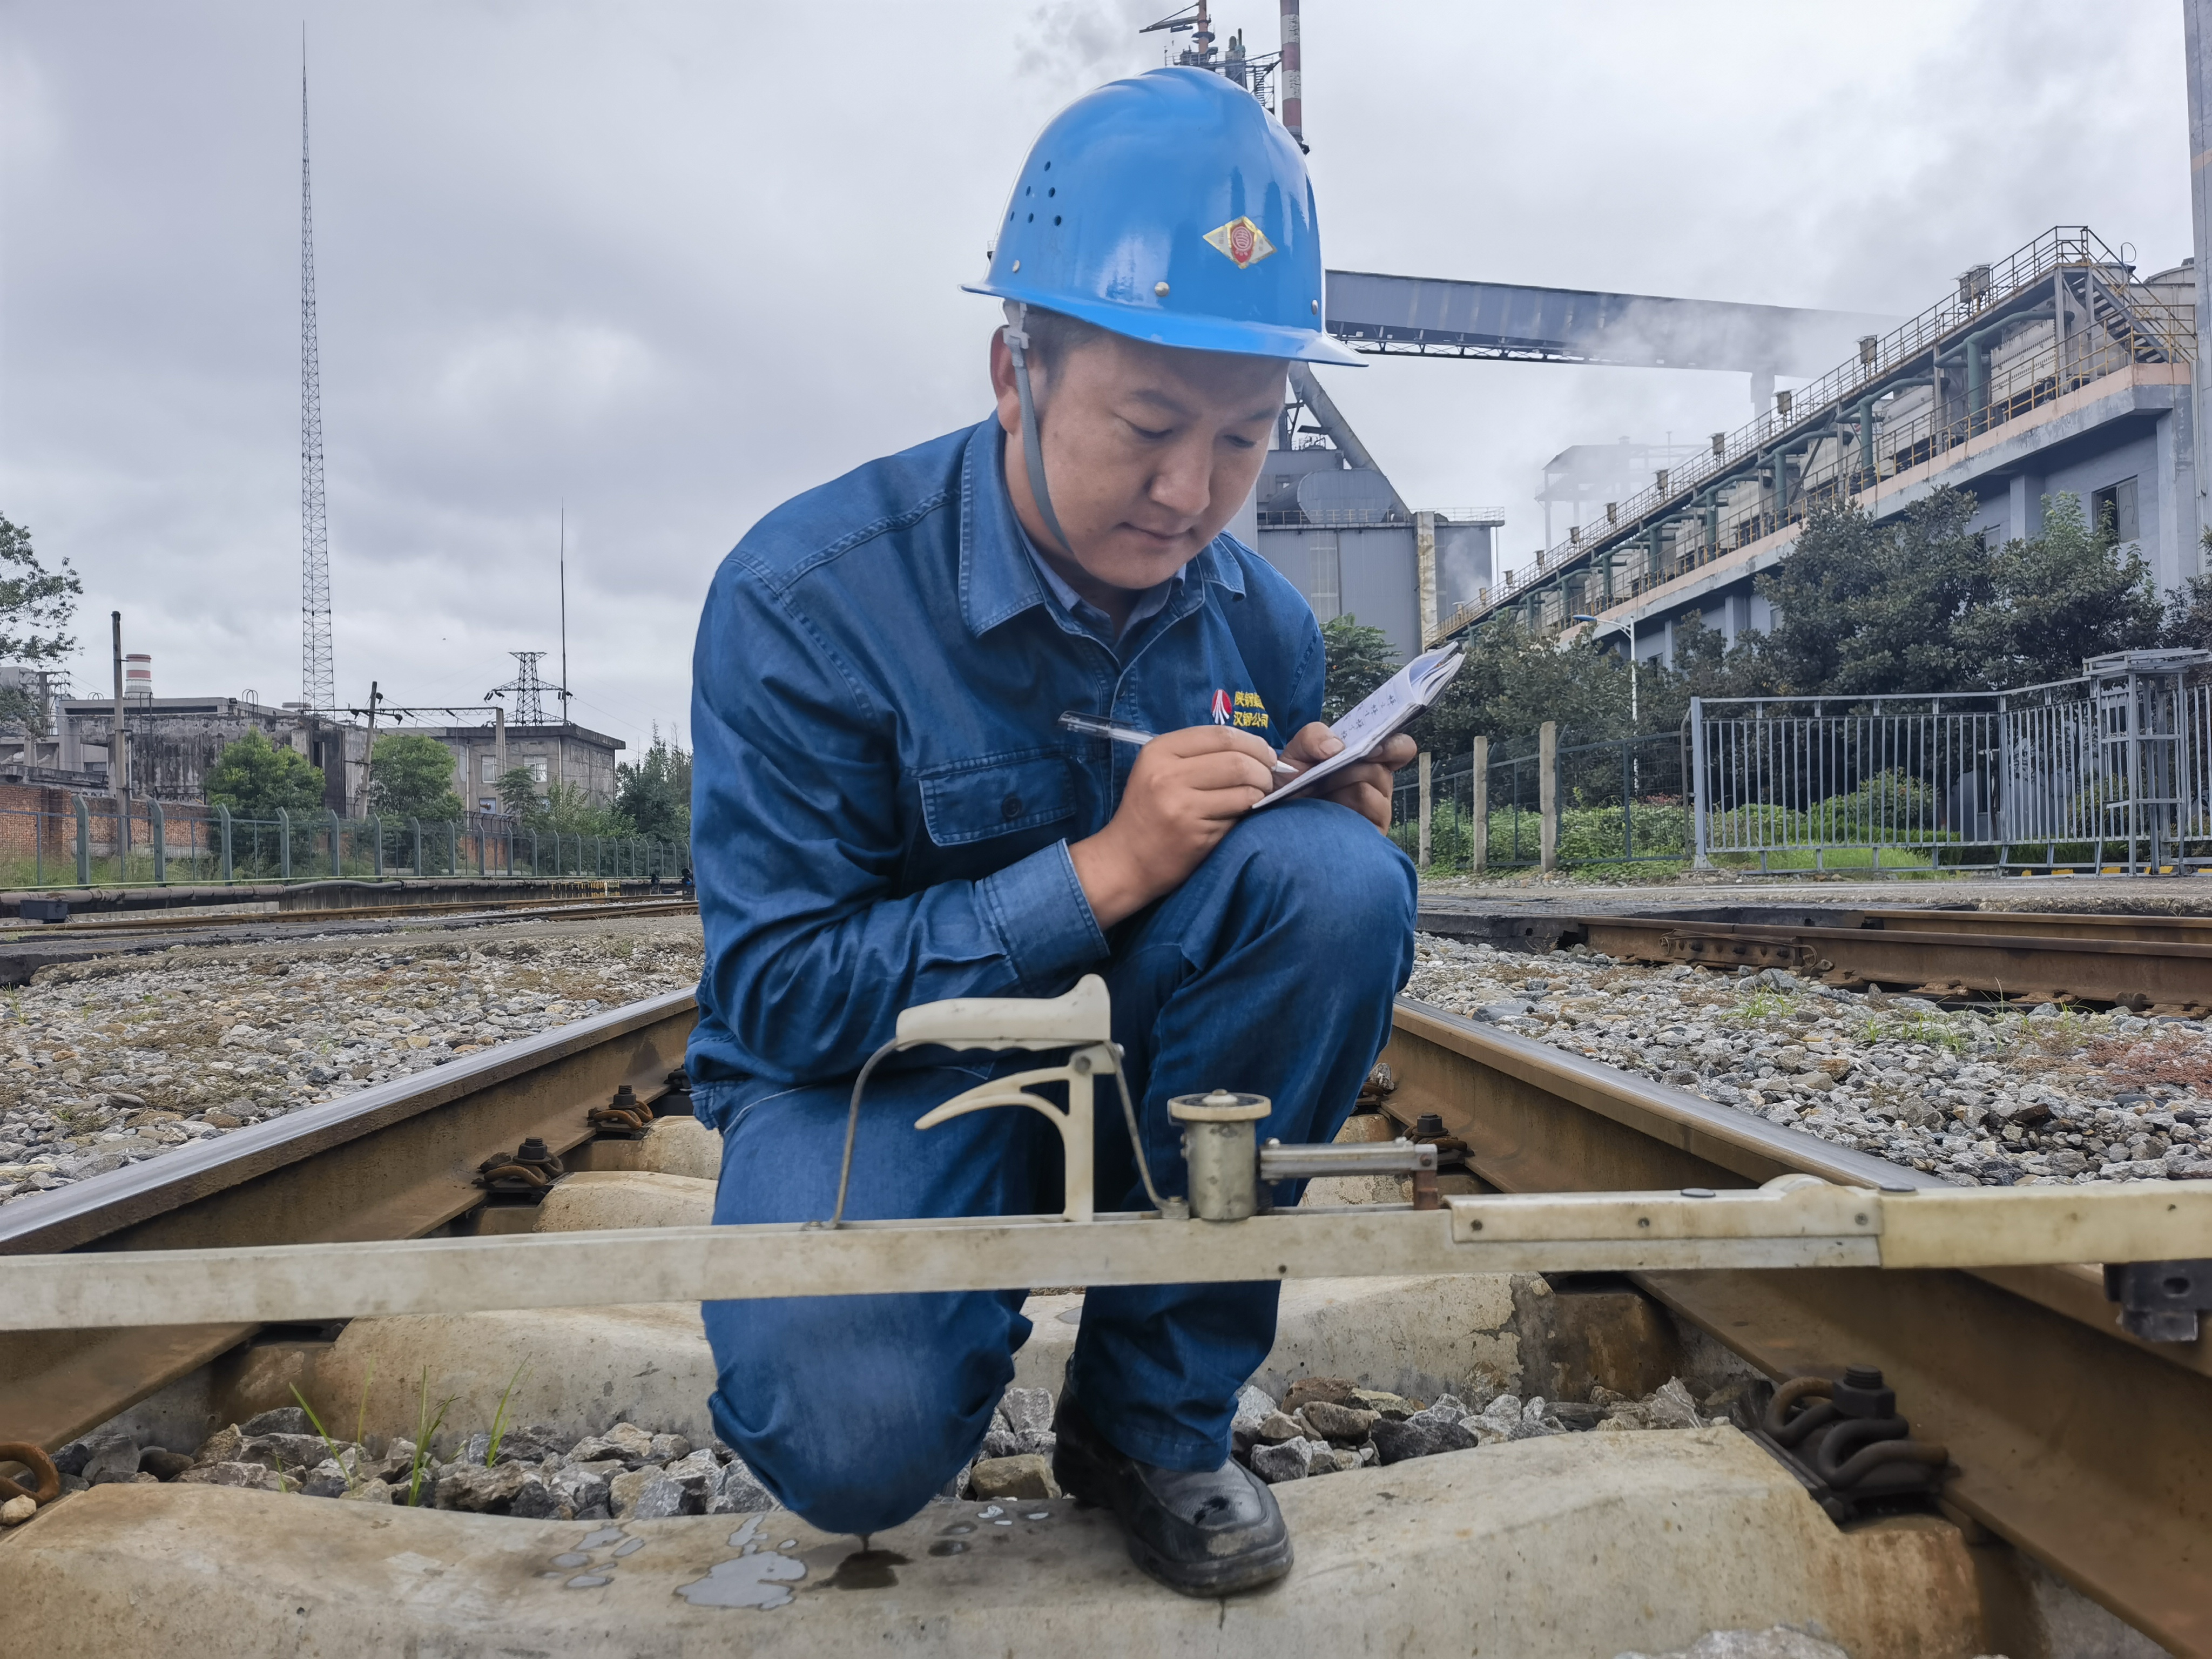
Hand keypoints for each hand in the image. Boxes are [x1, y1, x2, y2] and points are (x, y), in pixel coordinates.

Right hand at [1070, 726, 1278, 926]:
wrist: (1125, 861)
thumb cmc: (1148, 812)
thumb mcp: (1160, 770)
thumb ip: (1199, 755)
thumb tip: (1255, 749)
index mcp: (1159, 751)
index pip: (1221, 735)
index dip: (1253, 743)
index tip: (1266, 755)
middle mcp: (1168, 775)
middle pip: (1237, 760)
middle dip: (1264, 769)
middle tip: (1269, 779)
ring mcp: (1181, 806)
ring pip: (1244, 789)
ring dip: (1261, 793)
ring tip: (1259, 797)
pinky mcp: (1196, 834)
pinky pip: (1237, 816)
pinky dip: (1248, 814)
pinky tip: (1241, 816)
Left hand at [1278, 722, 1414, 831]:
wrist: (1278, 819)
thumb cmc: (1291, 785)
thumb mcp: (1296, 753)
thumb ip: (1313, 736)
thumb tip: (1336, 747)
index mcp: (1366, 760)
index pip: (1400, 749)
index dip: (1395, 745)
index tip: (1375, 747)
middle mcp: (1376, 783)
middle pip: (1382, 768)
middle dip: (1354, 764)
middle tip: (1332, 766)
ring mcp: (1375, 809)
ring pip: (1372, 787)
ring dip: (1343, 783)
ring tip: (1321, 790)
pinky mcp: (1371, 831)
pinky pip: (1370, 812)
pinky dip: (1346, 806)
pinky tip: (1328, 811)